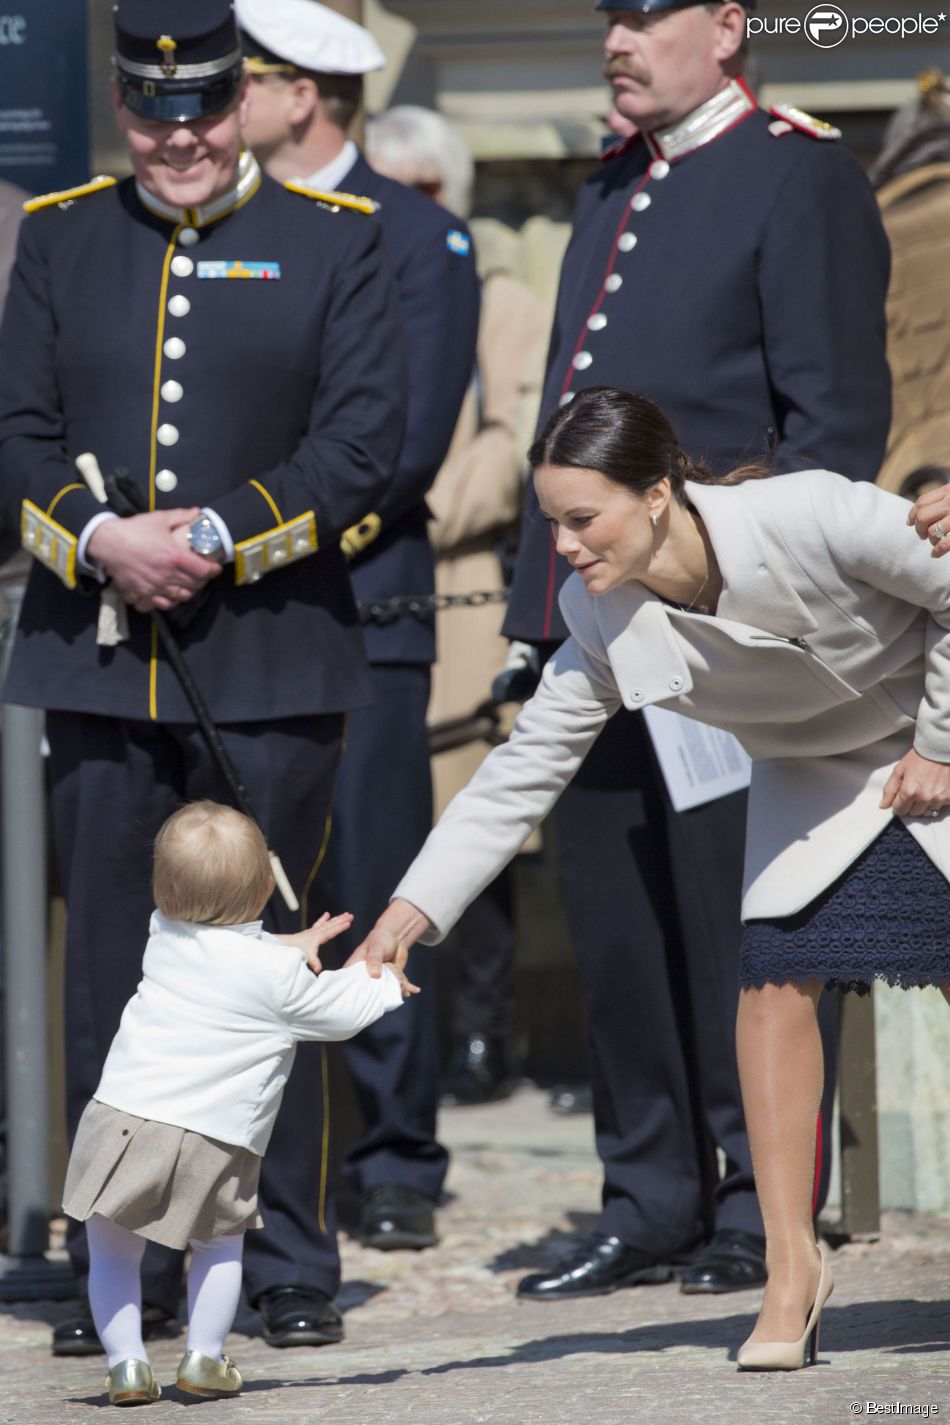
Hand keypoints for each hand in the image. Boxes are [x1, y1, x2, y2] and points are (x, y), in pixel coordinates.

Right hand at [87, 509, 221, 611]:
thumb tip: (198, 512)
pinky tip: (171, 594)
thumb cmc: (134, 529)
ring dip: (188, 591)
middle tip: (202, 574)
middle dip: (202, 580)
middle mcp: (167, 575)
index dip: (213, 570)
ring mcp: (155, 587)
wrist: (107, 542)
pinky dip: (170, 601)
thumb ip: (181, 516)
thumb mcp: (159, 518)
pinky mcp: (143, 593)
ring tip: (188, 584)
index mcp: (175, 557)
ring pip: (181, 597)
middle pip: (195, 586)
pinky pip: (162, 605)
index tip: (215, 567)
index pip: (204, 571)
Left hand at [273, 911, 353, 974]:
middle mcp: (317, 932)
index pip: (332, 931)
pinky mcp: (310, 931)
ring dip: (336, 918)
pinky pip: (319, 923)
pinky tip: (326, 914)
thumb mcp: (307, 956)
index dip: (341, 927)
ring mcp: (313, 931)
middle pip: (332, 924)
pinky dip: (323, 919)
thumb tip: (319, 969)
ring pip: (328, 923)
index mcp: (318, 937)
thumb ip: (314, 962)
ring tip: (344, 913)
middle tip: (351, 915)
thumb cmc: (296, 949)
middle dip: (342, 920)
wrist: (285, 944)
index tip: (349, 923)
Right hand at [345, 897, 432, 996]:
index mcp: (356, 968)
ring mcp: (380, 978)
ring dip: (395, 991)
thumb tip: (374, 975)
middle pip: (369, 991)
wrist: (396, 936)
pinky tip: (414, 989)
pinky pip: (398, 986)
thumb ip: (374, 960)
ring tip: (404, 989)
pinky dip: (406, 988)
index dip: (353, 994)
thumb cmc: (380, 939)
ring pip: (386, 990)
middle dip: (379, 997)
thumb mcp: (376, 948)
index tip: (359, 1004)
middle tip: (387, 998)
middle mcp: (367, 976)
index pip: (351, 984)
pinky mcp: (392, 978)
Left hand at [880, 747, 949, 818]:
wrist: (939, 750)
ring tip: (924, 790)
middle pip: (913, 813)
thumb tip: (883, 805)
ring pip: (927, 812)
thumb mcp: (899, 770)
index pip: (899, 810)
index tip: (900, 799)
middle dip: (910, 805)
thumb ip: (890, 789)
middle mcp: (924, 797)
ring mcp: (938, 798)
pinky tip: (934, 790)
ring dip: (924, 805)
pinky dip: (936, 801)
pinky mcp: (949, 797)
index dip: (898, 805)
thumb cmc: (920, 757)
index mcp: (909, 791)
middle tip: (913, 792)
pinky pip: (940, 807)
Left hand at [906, 484, 949, 557]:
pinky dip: (937, 551)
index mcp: (949, 490)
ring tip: (935, 542)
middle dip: (920, 528)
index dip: (913, 514)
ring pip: (932, 531)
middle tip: (923, 535)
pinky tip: (935, 554)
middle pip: (922, 516)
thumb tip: (916, 517)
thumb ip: (943, 498)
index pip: (922, 501)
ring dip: (931, 539)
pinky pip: (944, 543)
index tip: (910, 522)